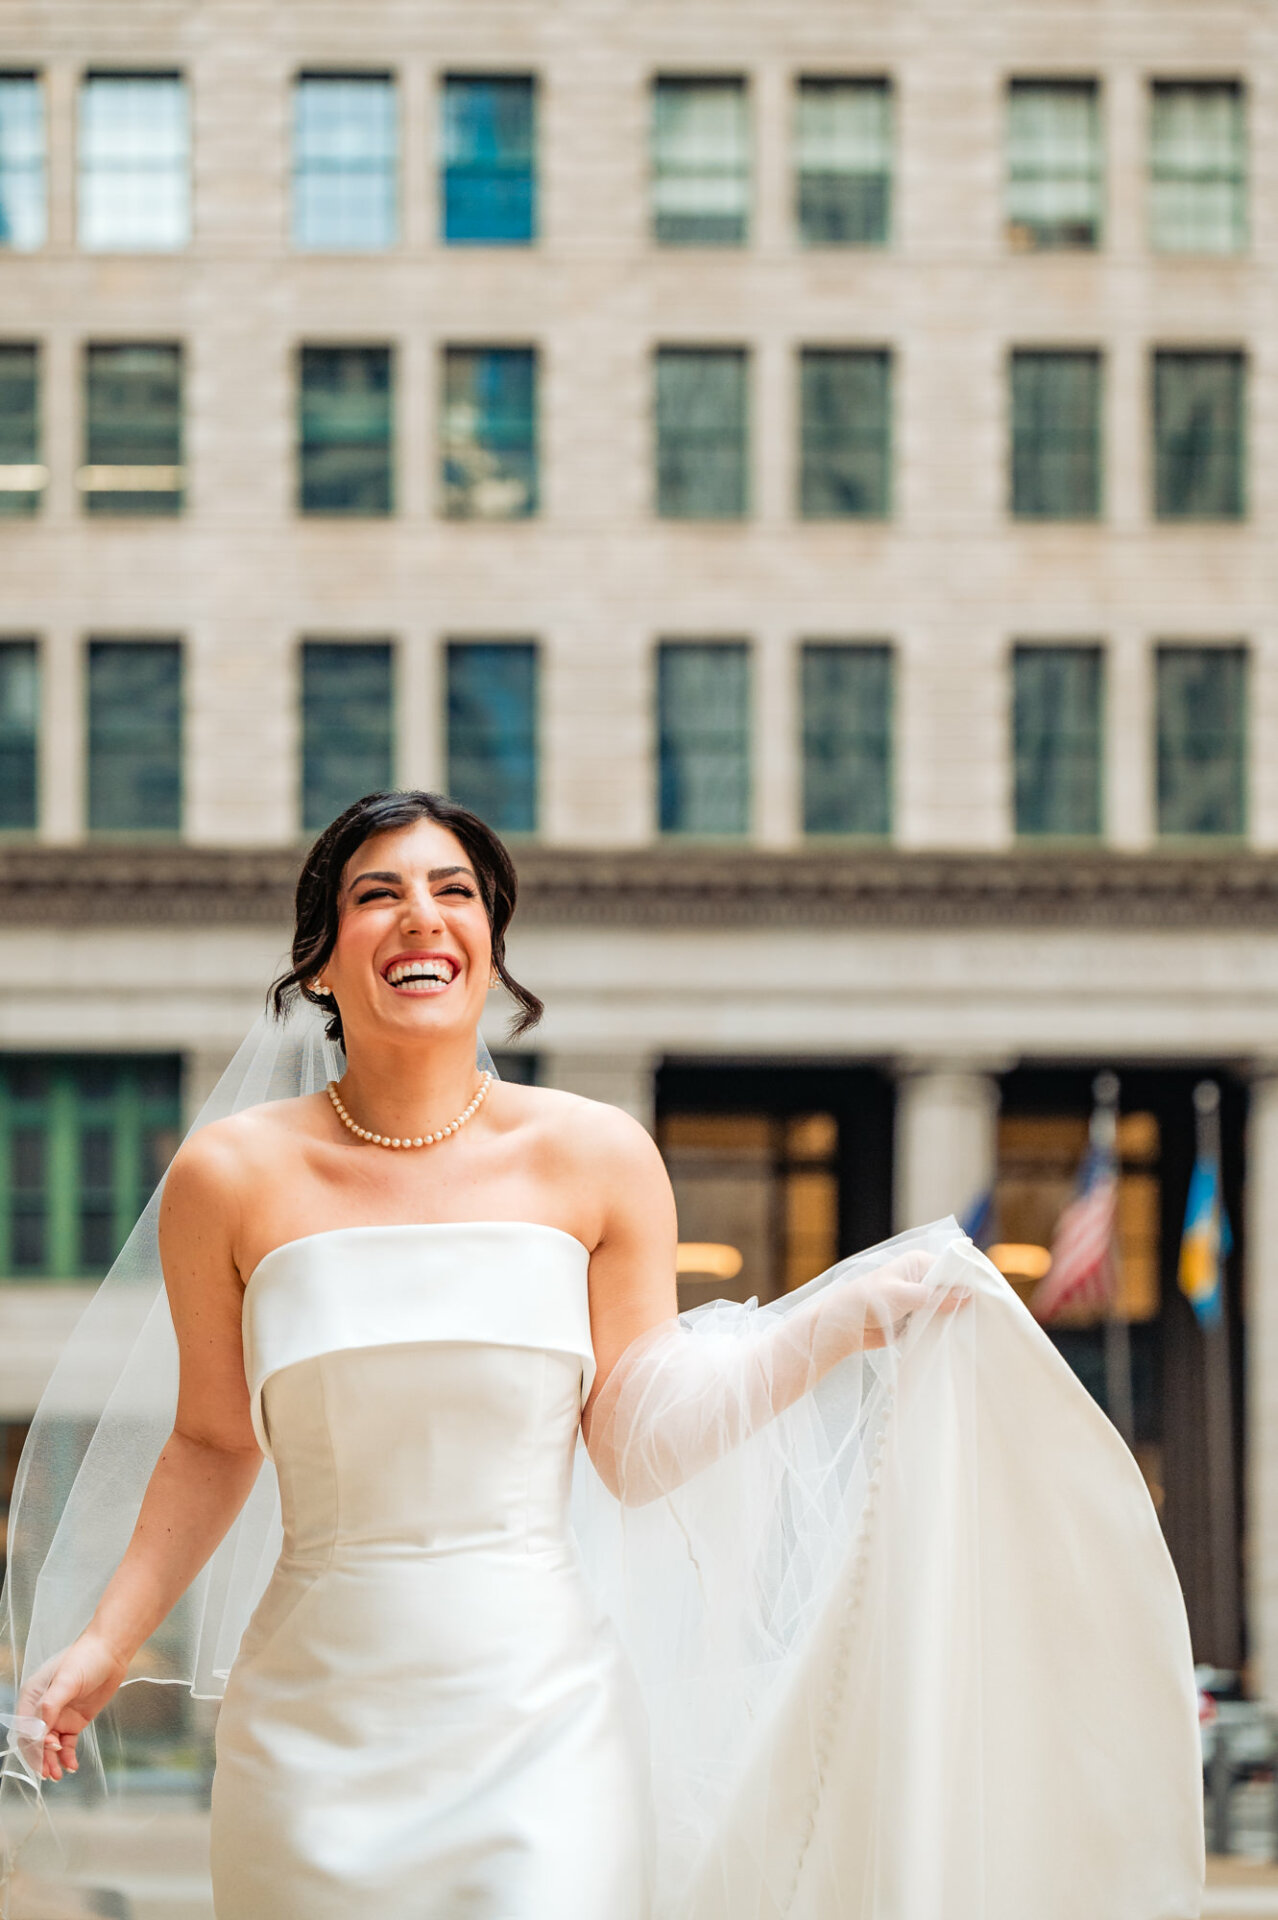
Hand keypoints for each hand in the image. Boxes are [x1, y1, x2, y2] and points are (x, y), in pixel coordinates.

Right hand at [17, 1630, 131, 1781]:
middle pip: (36, 1741)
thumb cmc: (85, 1658)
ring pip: (50, 1746)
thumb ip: (51, 1704)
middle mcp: (42, 1709)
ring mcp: (59, 1717)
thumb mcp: (66, 1679)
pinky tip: (72, 1766)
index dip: (33, 1742)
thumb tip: (40, 1729)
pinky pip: (67, 1745)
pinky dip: (67, 1757)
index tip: (48, 1749)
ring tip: (59, 1774)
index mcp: (32, 1696)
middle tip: (51, 1773)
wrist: (111, 1652)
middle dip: (41, 1758)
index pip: (26, 1727)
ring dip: (52, 1761)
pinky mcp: (74, 1722)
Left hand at [828, 1249, 971, 1351]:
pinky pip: (937, 1321)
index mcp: (918, 1262)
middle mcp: (922, 1278)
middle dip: (964, 1301)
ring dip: (954, 1317)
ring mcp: (919, 1299)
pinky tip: (958, 1337)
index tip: (990, 1296)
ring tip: (975, 1329)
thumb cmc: (868, 1302)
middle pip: (952, 1288)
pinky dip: (944, 1328)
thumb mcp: (904, 1296)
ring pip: (946, 1306)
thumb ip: (935, 1296)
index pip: (953, 1268)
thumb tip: (967, 1294)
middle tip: (985, 1316)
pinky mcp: (916, 1317)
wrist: (844, 1326)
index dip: (969, 1281)